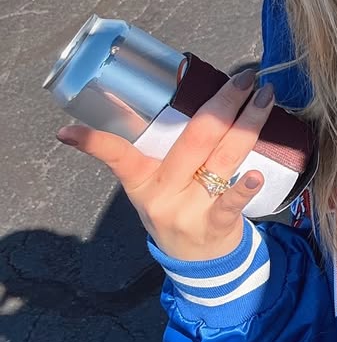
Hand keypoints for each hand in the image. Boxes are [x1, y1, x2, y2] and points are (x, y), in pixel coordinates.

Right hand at [57, 68, 274, 263]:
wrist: (197, 263)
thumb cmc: (176, 208)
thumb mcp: (153, 185)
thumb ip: (155, 148)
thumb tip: (146, 97)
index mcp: (142, 179)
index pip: (117, 156)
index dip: (94, 143)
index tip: (67, 132)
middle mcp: (164, 193)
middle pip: (194, 141)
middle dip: (222, 104)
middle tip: (244, 78)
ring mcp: (190, 210)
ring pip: (221, 159)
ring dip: (247, 125)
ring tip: (265, 97)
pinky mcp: (215, 225)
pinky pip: (230, 204)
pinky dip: (244, 188)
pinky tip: (256, 174)